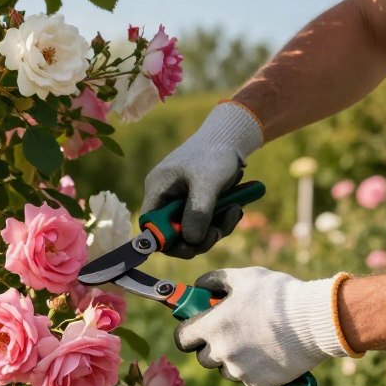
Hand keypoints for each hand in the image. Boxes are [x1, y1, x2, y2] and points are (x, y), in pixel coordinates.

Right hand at [141, 102, 262, 257]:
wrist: (230, 136)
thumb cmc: (214, 155)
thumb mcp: (207, 184)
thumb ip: (198, 213)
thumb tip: (192, 242)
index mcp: (158, 190)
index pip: (151, 226)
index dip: (167, 242)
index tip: (191, 248)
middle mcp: (165, 196)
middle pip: (174, 232)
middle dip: (199, 236)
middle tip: (219, 232)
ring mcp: (180, 199)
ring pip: (193, 229)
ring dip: (215, 228)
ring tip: (235, 211)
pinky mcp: (195, 200)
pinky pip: (204, 220)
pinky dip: (220, 219)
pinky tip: (235, 208)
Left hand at [175, 267, 350, 385]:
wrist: (315, 321)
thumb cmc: (278, 295)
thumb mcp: (245, 277)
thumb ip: (216, 281)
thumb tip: (200, 286)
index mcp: (213, 326)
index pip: (182, 338)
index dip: (187, 332)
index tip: (196, 328)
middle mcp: (221, 352)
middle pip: (203, 357)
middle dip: (212, 346)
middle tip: (230, 333)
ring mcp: (240, 371)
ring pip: (226, 370)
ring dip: (233, 360)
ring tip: (254, 343)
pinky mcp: (259, 384)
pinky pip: (248, 381)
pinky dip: (255, 372)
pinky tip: (269, 355)